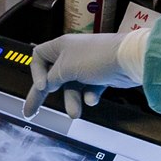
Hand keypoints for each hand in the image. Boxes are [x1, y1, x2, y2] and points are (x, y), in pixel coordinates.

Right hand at [23, 32, 140, 118]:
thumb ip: (51, 79)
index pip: (39, 57)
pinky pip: (88, 89)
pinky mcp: (99, 76)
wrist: (129, 60)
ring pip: (71, 87)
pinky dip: (89, 95)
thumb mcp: (66, 69)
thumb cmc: (97, 58)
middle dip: (45, 94)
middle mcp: (72, 55)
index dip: (36, 73)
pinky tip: (93, 99)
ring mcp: (86, 66)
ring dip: (72, 100)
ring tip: (75, 113)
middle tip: (32, 111)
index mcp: (61, 47)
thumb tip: (45, 85)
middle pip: (53, 77)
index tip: (41, 87)